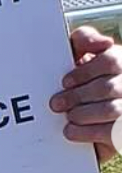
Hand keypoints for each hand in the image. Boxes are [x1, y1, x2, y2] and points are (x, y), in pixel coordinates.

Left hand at [50, 26, 121, 164]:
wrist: (91, 109)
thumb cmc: (85, 75)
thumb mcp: (80, 51)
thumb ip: (85, 39)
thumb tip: (103, 42)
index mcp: (121, 61)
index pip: (111, 62)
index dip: (85, 72)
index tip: (65, 82)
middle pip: (107, 88)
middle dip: (78, 96)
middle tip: (56, 103)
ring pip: (112, 110)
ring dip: (83, 114)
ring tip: (68, 115)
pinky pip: (111, 133)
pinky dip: (88, 133)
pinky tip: (72, 130)